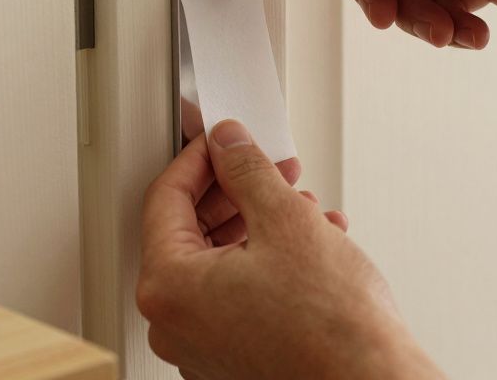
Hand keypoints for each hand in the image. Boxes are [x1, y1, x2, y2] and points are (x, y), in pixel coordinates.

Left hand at [139, 121, 442, 379]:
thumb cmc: (330, 324)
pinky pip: (237, 295)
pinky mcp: (233, 360)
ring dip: (259, 224)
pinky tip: (310, 243)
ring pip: (221, 263)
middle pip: (191, 232)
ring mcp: (202, 347)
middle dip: (237, 192)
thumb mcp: (285, 219)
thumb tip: (227, 144)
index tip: (222, 140)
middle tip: (269, 167)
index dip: (199, 158)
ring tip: (302, 206)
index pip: (166, 199)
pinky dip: (267, 262)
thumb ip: (246, 170)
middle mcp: (174, 324)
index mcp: (169, 287)